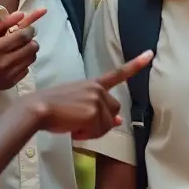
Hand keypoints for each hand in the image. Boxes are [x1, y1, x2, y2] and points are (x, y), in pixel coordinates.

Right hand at [0, 9, 45, 90]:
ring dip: (29, 51)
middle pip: (32, 47)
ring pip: (32, 58)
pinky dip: (23, 63)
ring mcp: (10, 74)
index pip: (24, 36)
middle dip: (31, 40)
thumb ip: (1, 23)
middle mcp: (6, 62)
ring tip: (19, 49)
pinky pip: (26, 69)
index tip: (27, 28)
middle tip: (24, 38)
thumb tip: (20, 14)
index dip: (29, 30)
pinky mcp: (11, 83)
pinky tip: (14, 61)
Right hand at [35, 51, 152, 138]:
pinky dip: (87, 134)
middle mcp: (98, 89)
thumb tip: (119, 122)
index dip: (135, 65)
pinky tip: (74, 129)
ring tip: (74, 125)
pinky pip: (99, 131)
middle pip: (115, 111)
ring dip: (93, 129)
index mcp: (93, 83)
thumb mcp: (78, 105)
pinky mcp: (94, 113)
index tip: (149, 54)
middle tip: (82, 123)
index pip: (118, 73)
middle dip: (102, 121)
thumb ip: (99, 111)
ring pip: (107, 124)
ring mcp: (97, 100)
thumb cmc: (53, 108)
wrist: (38, 109)